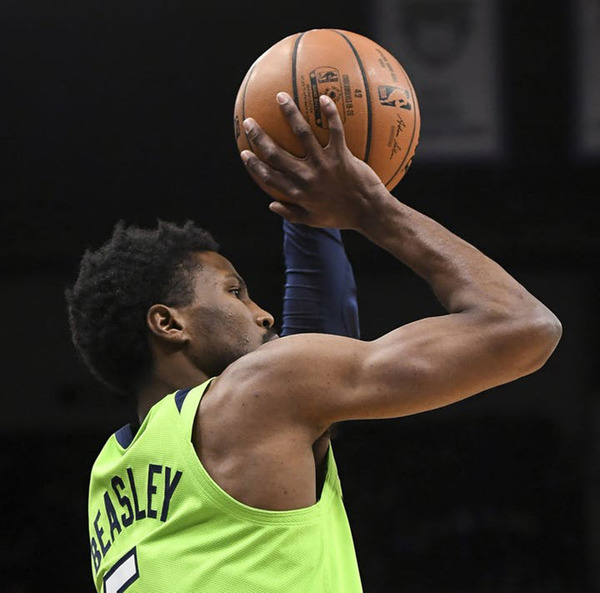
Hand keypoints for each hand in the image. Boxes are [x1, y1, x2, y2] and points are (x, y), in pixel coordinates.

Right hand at [240, 92, 389, 229]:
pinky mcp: (342, 157)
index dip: (254, 165)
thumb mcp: (313, 221)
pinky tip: (324, 98)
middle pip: (276, 153)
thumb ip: (291, 214)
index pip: (268, 178)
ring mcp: (324, 165)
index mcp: (298, 193)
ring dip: (290, 113)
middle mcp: (307, 178)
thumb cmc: (342, 217)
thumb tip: (271, 205)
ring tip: (281, 97)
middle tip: (249, 122)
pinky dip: (330, 113)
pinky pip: (335, 130)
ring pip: (303, 134)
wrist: (369, 213)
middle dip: (259, 136)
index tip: (244, 152)